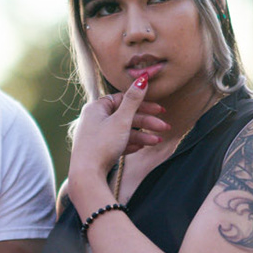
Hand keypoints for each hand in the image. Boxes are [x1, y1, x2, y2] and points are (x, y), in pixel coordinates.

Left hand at [68, 75, 167, 192]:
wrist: (87, 175)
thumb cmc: (102, 145)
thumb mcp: (122, 120)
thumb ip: (133, 100)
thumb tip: (142, 77)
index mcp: (96, 108)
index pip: (122, 99)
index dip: (142, 103)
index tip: (159, 109)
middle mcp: (94, 119)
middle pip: (125, 116)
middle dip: (147, 122)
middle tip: (165, 127)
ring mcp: (96, 135)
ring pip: (123, 131)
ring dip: (142, 135)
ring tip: (158, 141)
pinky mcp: (98, 149)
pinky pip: (117, 142)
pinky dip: (130, 144)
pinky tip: (142, 148)